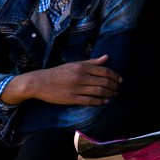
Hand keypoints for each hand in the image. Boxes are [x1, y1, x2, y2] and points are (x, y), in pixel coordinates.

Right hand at [4, 54, 121, 105]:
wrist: (39, 82)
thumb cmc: (59, 72)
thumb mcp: (75, 64)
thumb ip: (92, 62)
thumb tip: (107, 57)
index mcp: (82, 66)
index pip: (105, 71)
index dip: (115, 76)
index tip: (120, 80)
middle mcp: (81, 76)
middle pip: (104, 81)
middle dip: (114, 86)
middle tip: (119, 89)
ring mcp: (76, 88)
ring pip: (98, 91)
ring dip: (109, 94)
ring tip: (114, 95)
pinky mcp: (71, 98)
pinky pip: (89, 100)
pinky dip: (99, 101)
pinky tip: (105, 102)